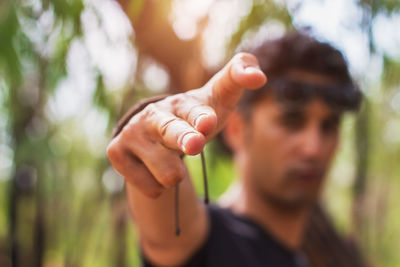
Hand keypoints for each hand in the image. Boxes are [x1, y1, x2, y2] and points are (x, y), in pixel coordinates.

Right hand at [107, 53, 265, 197]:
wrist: (158, 131)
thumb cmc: (197, 116)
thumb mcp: (220, 98)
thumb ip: (239, 78)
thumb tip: (259, 77)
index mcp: (184, 103)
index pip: (195, 110)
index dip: (201, 117)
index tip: (208, 122)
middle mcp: (155, 114)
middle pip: (172, 132)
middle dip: (185, 139)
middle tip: (195, 144)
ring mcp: (133, 132)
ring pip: (168, 173)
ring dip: (177, 174)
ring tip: (171, 160)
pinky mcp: (116, 152)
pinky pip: (150, 188)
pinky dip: (158, 187)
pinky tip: (154, 170)